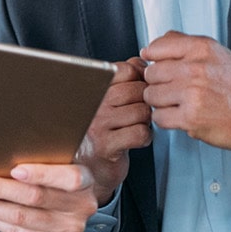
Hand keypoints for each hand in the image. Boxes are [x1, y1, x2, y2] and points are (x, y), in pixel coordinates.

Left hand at [0, 163, 97, 231]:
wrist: (59, 227)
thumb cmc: (51, 187)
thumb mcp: (55, 171)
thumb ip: (42, 159)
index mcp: (86, 180)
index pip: (70, 178)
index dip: (43, 174)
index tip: (14, 170)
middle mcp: (82, 206)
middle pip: (35, 197)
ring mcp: (70, 230)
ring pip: (21, 217)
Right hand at [77, 57, 152, 203]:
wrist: (84, 169)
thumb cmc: (98, 132)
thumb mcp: (106, 100)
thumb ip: (121, 77)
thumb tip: (141, 62)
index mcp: (89, 88)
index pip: (123, 69)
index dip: (138, 77)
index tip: (138, 86)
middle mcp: (90, 104)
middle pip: (136, 90)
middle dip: (144, 101)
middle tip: (138, 110)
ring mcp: (97, 125)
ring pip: (141, 112)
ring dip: (145, 120)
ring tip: (135, 125)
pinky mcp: (106, 147)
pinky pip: (140, 133)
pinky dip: (145, 137)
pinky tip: (135, 138)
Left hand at [140, 31, 230, 150]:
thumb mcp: (215, 52)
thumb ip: (183, 43)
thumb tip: (151, 47)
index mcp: (201, 48)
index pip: (156, 48)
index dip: (153, 59)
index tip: (156, 65)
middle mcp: (196, 69)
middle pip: (151, 74)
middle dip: (157, 82)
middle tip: (172, 87)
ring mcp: (192, 93)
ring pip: (151, 95)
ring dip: (160, 102)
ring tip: (177, 101)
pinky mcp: (190, 117)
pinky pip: (158, 116)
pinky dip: (165, 118)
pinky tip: (179, 114)